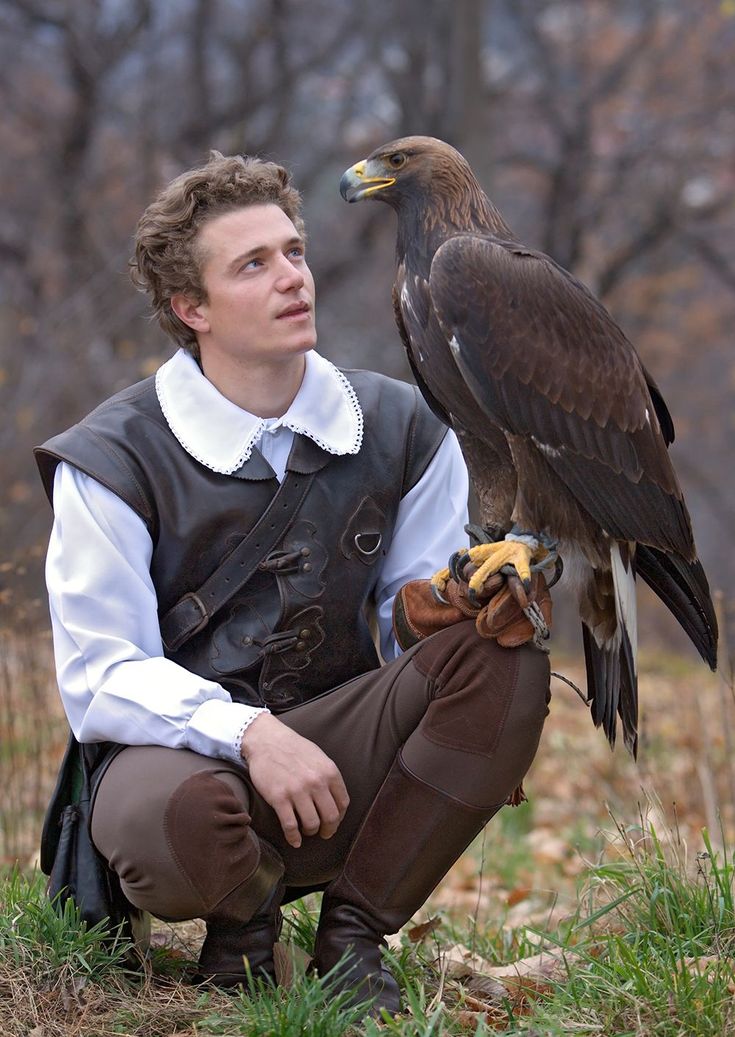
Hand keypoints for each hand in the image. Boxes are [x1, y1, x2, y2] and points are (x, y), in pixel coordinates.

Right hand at [240, 713, 349, 848]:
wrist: (266, 740)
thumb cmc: (293, 748)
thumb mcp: (319, 757)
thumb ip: (329, 776)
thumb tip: (336, 800)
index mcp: (329, 771)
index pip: (343, 803)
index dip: (340, 817)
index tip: (334, 821)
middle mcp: (316, 782)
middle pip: (331, 817)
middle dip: (329, 830)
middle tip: (324, 833)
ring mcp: (297, 791)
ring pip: (312, 824)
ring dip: (311, 832)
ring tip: (307, 831)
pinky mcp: (279, 798)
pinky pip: (290, 825)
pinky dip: (293, 837)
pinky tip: (294, 841)